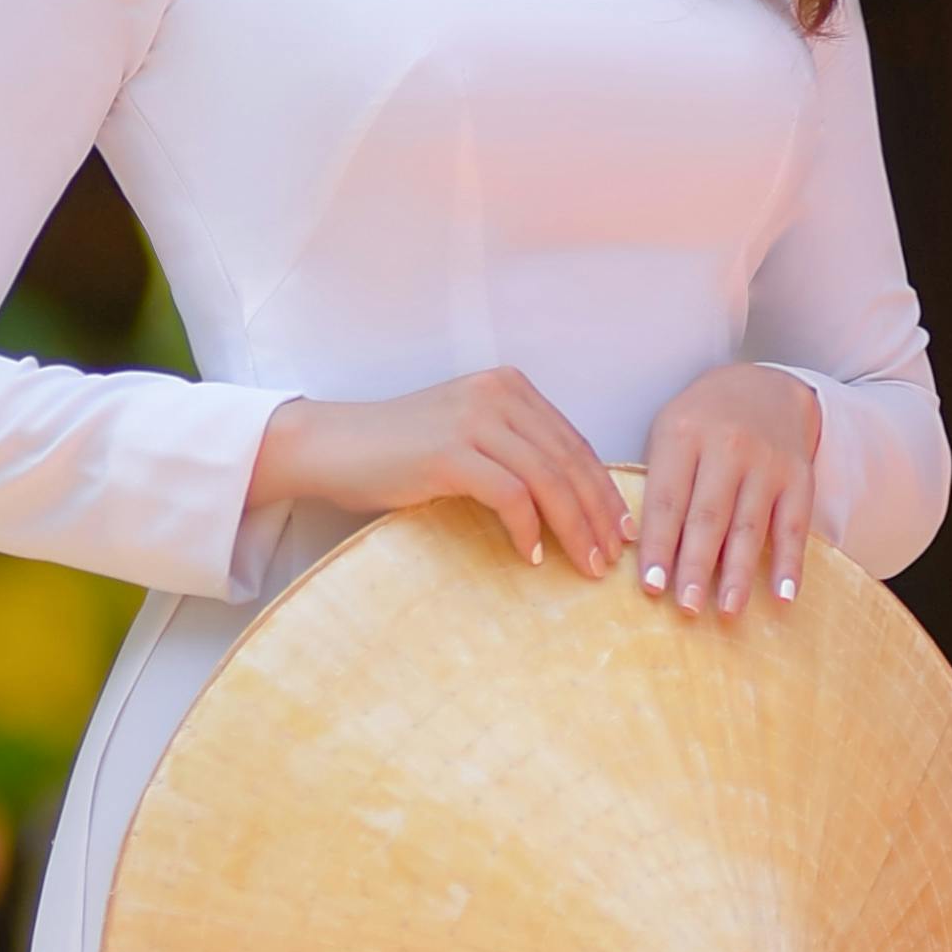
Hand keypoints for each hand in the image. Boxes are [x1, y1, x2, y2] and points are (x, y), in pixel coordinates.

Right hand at [249, 366, 625, 576]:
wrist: (332, 445)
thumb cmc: (398, 450)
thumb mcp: (467, 436)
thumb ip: (513, 449)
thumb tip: (569, 498)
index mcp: (508, 386)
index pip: (574, 441)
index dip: (603, 488)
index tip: (620, 528)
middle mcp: (497, 393)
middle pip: (569, 460)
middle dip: (597, 513)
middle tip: (611, 556)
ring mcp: (473, 420)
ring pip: (547, 479)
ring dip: (573, 527)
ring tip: (584, 564)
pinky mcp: (450, 452)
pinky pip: (510, 495)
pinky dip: (527, 528)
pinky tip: (531, 555)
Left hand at [634, 363, 822, 621]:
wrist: (766, 388)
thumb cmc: (702, 423)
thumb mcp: (670, 434)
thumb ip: (660, 484)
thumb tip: (644, 554)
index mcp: (683, 435)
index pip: (667, 500)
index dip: (659, 545)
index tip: (651, 586)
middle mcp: (728, 446)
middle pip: (709, 516)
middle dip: (697, 566)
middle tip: (686, 608)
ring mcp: (767, 462)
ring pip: (751, 526)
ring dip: (739, 574)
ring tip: (728, 611)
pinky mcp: (800, 478)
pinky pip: (795, 526)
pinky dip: (790, 564)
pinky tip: (782, 597)